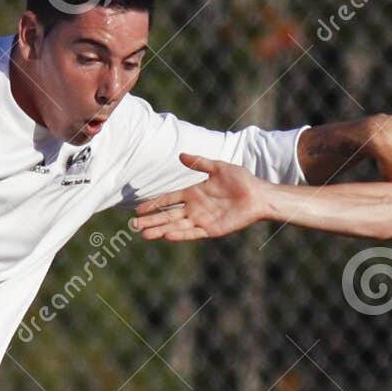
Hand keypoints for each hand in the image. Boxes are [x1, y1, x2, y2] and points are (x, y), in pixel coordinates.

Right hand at [132, 155, 268, 240]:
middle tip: (134, 227)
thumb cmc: (241, 180)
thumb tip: (180, 155)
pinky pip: (192, 233)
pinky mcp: (211, 229)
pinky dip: (180, 234)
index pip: (168, 199)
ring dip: (160, 230)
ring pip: (176, 226)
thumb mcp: (218, 167)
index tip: (138, 210)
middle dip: (151, 221)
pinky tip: (167, 235)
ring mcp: (202, 220)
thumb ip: (199, 162)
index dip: (153, 204)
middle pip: (167, 215)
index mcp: (193, 193)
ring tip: (145, 235)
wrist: (258, 194)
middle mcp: (194, 208)